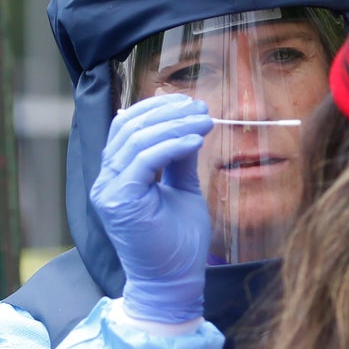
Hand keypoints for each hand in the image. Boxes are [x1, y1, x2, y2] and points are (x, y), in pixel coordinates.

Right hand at [90, 93, 213, 323]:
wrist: (174, 281)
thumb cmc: (178, 239)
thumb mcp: (183, 189)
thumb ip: (180, 158)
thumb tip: (189, 124)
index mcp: (118, 174)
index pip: (126, 126)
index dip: (157, 108)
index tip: (191, 103)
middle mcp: (107, 180)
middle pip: (130, 127)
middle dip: (169, 112)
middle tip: (202, 108)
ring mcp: (109, 190)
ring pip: (137, 139)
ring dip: (176, 124)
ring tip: (206, 121)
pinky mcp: (120, 201)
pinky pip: (146, 160)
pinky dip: (173, 145)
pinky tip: (197, 140)